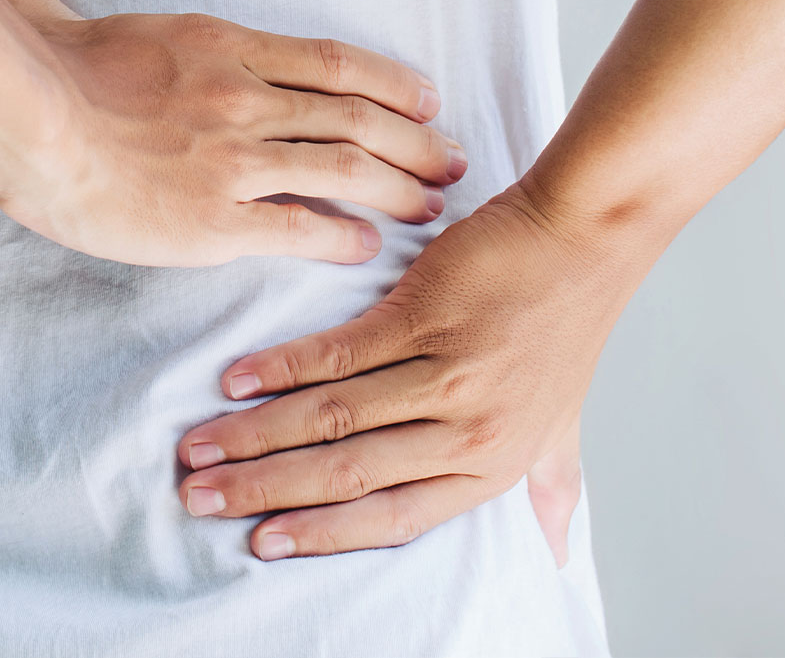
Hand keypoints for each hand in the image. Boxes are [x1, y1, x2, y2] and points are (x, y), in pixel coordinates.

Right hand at [0, 0, 468, 266]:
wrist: (27, 120)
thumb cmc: (38, 69)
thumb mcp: (53, 9)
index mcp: (222, 48)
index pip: (335, 63)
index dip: (392, 83)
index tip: (426, 99)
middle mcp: (246, 98)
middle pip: (358, 118)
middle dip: (417, 142)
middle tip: (452, 161)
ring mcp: (237, 160)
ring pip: (347, 170)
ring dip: (399, 189)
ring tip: (430, 207)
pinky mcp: (218, 219)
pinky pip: (303, 228)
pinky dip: (344, 236)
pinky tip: (367, 245)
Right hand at [174, 182, 654, 560]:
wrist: (585, 234)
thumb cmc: (567, 325)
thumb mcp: (563, 419)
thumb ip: (550, 484)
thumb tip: (559, 549)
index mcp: (495, 466)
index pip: (393, 518)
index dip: (321, 534)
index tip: (260, 544)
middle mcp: (470, 430)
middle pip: (347, 474)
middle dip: (263, 491)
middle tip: (198, 498)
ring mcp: (447, 372)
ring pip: (332, 418)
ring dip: (254, 435)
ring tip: (199, 446)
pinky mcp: (424, 313)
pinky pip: (336, 354)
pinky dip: (278, 369)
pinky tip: (234, 381)